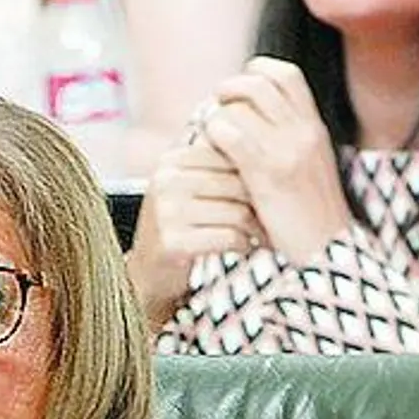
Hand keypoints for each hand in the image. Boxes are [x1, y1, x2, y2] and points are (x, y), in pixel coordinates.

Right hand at [126, 138, 257, 329]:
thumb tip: (266, 148)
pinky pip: (230, 237)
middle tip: (270, 216)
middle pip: (238, 183)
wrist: (148, 270)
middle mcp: (166, 181)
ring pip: (238, 212)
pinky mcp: (173, 242)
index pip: (230, 155)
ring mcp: (167, 212)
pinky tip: (242, 247)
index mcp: (172, 160)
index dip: (256, 174)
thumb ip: (216, 164)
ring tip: (257, 233)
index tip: (268, 189)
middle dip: (260, 202)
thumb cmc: (179, 224)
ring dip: (255, 227)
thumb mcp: (187, 186)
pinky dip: (244, 245)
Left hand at [199, 57, 352, 264]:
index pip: (286, 74)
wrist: (326, 253)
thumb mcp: (309, 168)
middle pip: (259, 82)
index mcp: (314, 127)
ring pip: (240, 105)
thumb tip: (254, 119)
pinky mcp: (265, 173)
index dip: (257, 73)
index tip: (241, 93)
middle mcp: (303, 131)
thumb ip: (289, 140)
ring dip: (217, 114)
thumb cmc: (310, 217)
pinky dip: (213, 135)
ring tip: (210, 133)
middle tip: (217, 107)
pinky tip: (210, 152)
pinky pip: (229, 134)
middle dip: (230, 88)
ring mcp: (285, 150)